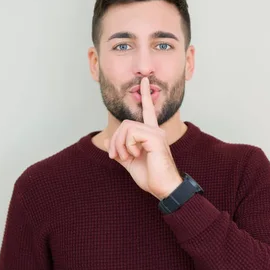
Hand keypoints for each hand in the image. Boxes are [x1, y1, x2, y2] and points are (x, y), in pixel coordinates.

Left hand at [104, 77, 182, 199]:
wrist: (163, 189)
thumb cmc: (151, 177)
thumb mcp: (130, 163)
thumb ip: (119, 150)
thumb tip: (106, 140)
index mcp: (151, 134)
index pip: (148, 111)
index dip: (144, 96)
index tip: (143, 81)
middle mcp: (156, 130)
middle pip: (126, 123)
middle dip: (115, 140)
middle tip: (116, 156)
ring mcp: (157, 133)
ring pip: (127, 127)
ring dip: (120, 145)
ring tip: (127, 157)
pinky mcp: (156, 138)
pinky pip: (132, 134)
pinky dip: (128, 146)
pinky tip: (135, 155)